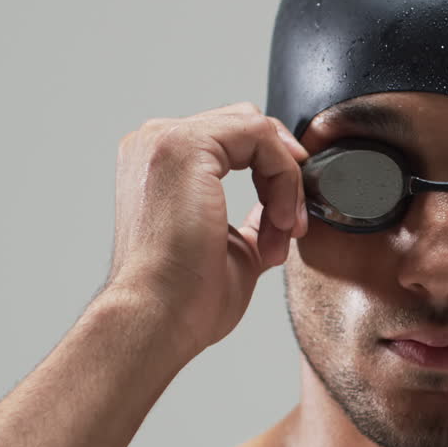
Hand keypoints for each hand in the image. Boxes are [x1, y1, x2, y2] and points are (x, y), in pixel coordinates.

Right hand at [103, 102, 309, 360]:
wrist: (158, 319)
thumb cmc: (186, 297)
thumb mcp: (233, 246)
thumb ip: (255, 218)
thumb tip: (282, 212)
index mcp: (160, 164)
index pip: (233, 141)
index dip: (274, 176)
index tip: (289, 224)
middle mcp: (155, 144)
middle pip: (245, 127)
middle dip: (282, 175)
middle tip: (292, 226)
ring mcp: (166, 140)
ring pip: (257, 130)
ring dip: (285, 182)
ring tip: (284, 233)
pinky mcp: (186, 145)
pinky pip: (260, 135)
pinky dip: (284, 177)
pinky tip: (281, 220)